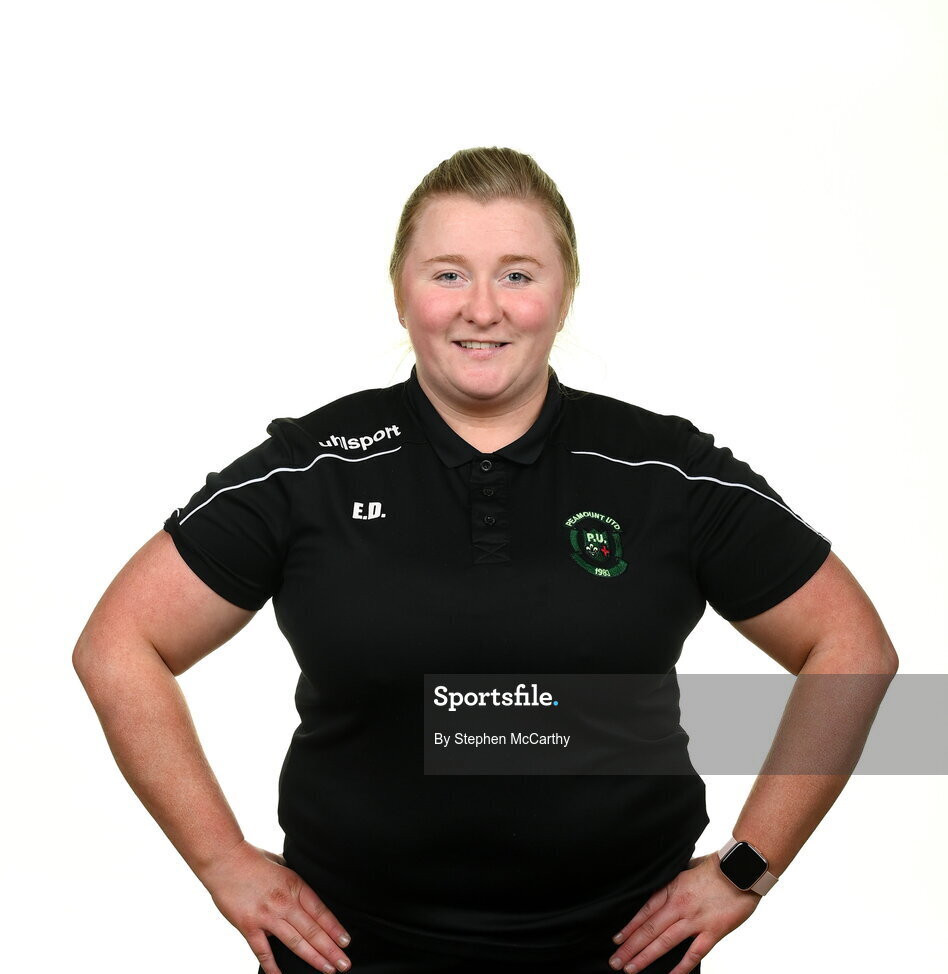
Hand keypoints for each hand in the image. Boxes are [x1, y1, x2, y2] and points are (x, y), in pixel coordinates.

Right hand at [198, 840, 351, 973]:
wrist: (225, 859)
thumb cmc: (252, 859)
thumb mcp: (282, 864)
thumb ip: (293, 882)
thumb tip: (301, 892)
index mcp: (295, 885)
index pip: (321, 912)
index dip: (335, 929)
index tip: (346, 942)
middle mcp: (284, 903)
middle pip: (313, 931)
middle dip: (331, 950)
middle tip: (344, 964)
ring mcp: (267, 916)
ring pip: (295, 943)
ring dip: (314, 958)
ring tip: (328, 969)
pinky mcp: (248, 926)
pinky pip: (263, 951)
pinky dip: (272, 966)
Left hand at [607, 854, 760, 972]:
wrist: (742, 869)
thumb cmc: (717, 867)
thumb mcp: (687, 868)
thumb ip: (674, 882)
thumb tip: (663, 887)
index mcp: (672, 889)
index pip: (644, 912)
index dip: (629, 927)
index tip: (616, 940)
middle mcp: (679, 906)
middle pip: (649, 930)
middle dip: (630, 948)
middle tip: (615, 962)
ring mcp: (695, 920)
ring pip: (664, 943)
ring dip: (645, 957)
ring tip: (630, 969)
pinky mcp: (713, 931)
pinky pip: (694, 953)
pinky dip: (681, 967)